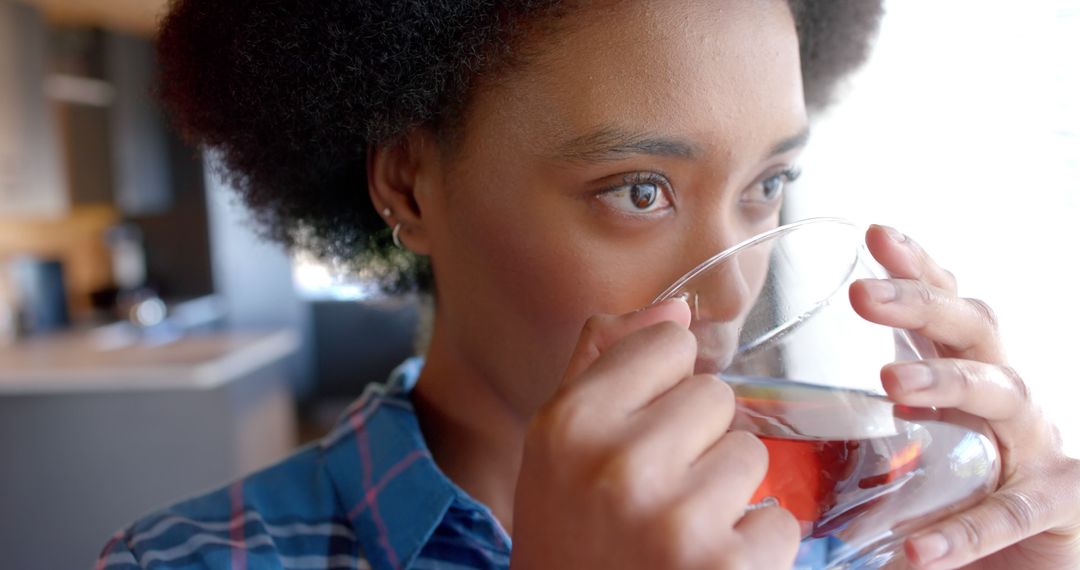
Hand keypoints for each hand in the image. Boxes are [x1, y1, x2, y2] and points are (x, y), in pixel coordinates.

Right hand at [510, 298, 799, 569]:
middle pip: (715, 396)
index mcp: (570, 423)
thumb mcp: (556, 449)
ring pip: (751, 456)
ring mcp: (675, 519)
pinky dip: (752, 549)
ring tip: (678, 533)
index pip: (668, 343)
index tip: (641, 426)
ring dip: (726, 495)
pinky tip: (704, 567)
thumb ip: (602, 364)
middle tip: (656, 493)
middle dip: (697, 441)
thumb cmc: (566, 537)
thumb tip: (676, 305)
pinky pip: (778, 521)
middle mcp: (618, 463)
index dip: (663, 385)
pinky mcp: (727, 569)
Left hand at [849, 224, 1079, 569]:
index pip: (943, 307)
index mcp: (961, 375)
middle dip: (922, 303)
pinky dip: (965, 530)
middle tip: (864, 294)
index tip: (876, 235)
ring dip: (946, 383)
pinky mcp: (1054, 508)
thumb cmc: (946, 503)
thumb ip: (849, 432)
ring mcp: (1035, 448)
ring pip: (1002, 394)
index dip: (917, 268)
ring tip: (891, 385)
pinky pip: (1011, 512)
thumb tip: (760, 424)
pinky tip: (920, 547)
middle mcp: (1003, 398)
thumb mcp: (898, 453)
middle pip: (973, 328)